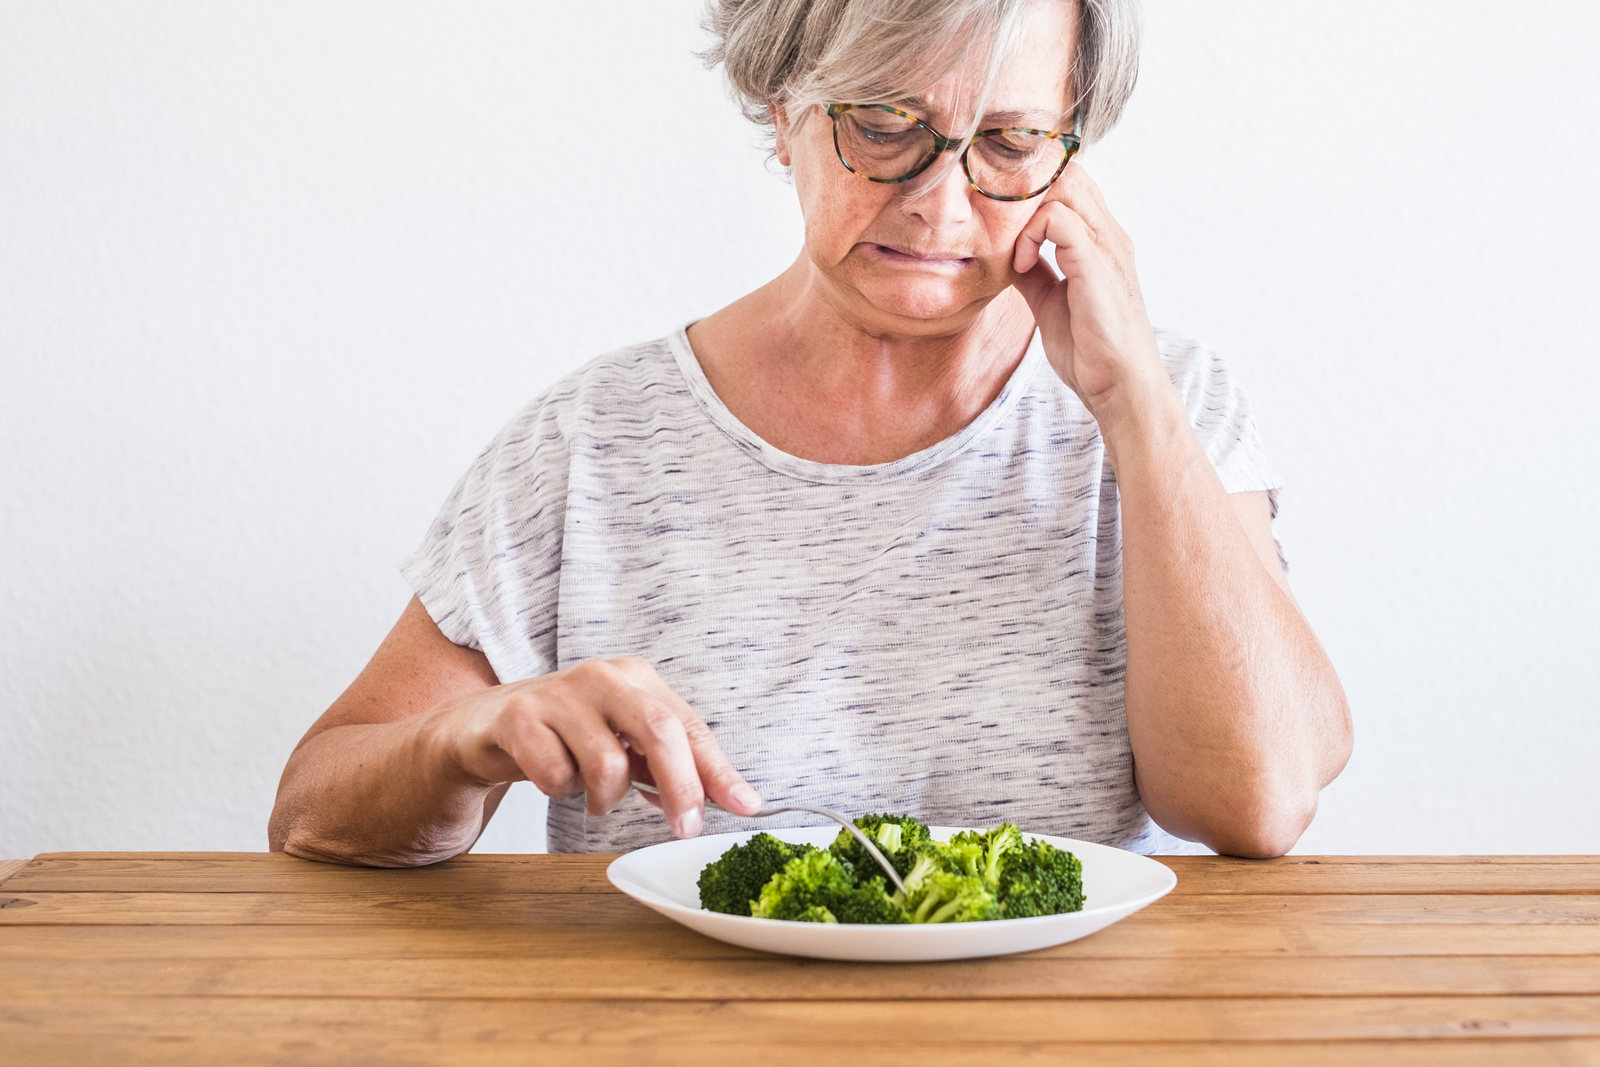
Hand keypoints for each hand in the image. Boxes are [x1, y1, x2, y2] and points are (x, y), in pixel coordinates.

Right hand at [439, 657, 761, 838]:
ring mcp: (558, 693)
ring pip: (606, 763)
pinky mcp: (517, 716)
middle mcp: (602, 676)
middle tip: (686, 827)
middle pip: (658, 731)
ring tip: (592, 793)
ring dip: (604, 797)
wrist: (484, 728)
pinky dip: (558, 790)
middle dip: (680, 787)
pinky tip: (549, 775)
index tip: (746, 808)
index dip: (718, 771)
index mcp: (637, 679)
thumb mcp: (625, 746)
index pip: (689, 726)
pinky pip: (555, 774)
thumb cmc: (567, 738)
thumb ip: (675, 768)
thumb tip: (739, 801)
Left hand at [1011, 162, 1165, 415]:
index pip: (1069, 182)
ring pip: (1064, 185)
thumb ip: (1033, 272)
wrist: (1120, 386)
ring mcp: (1106, 245)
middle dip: (1025, 189)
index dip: (1031, 189)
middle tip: (998, 225)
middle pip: (1067, 171)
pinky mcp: (1097, 264)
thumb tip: (1004, 255)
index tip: (999, 221)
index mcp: (1100, 240)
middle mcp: (1108, 234)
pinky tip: (1021, 265)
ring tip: (1012, 250)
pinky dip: (1030, 234)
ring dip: (1025, 210)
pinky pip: (1058, 219)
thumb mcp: (1050, 302)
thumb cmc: (1091, 351)